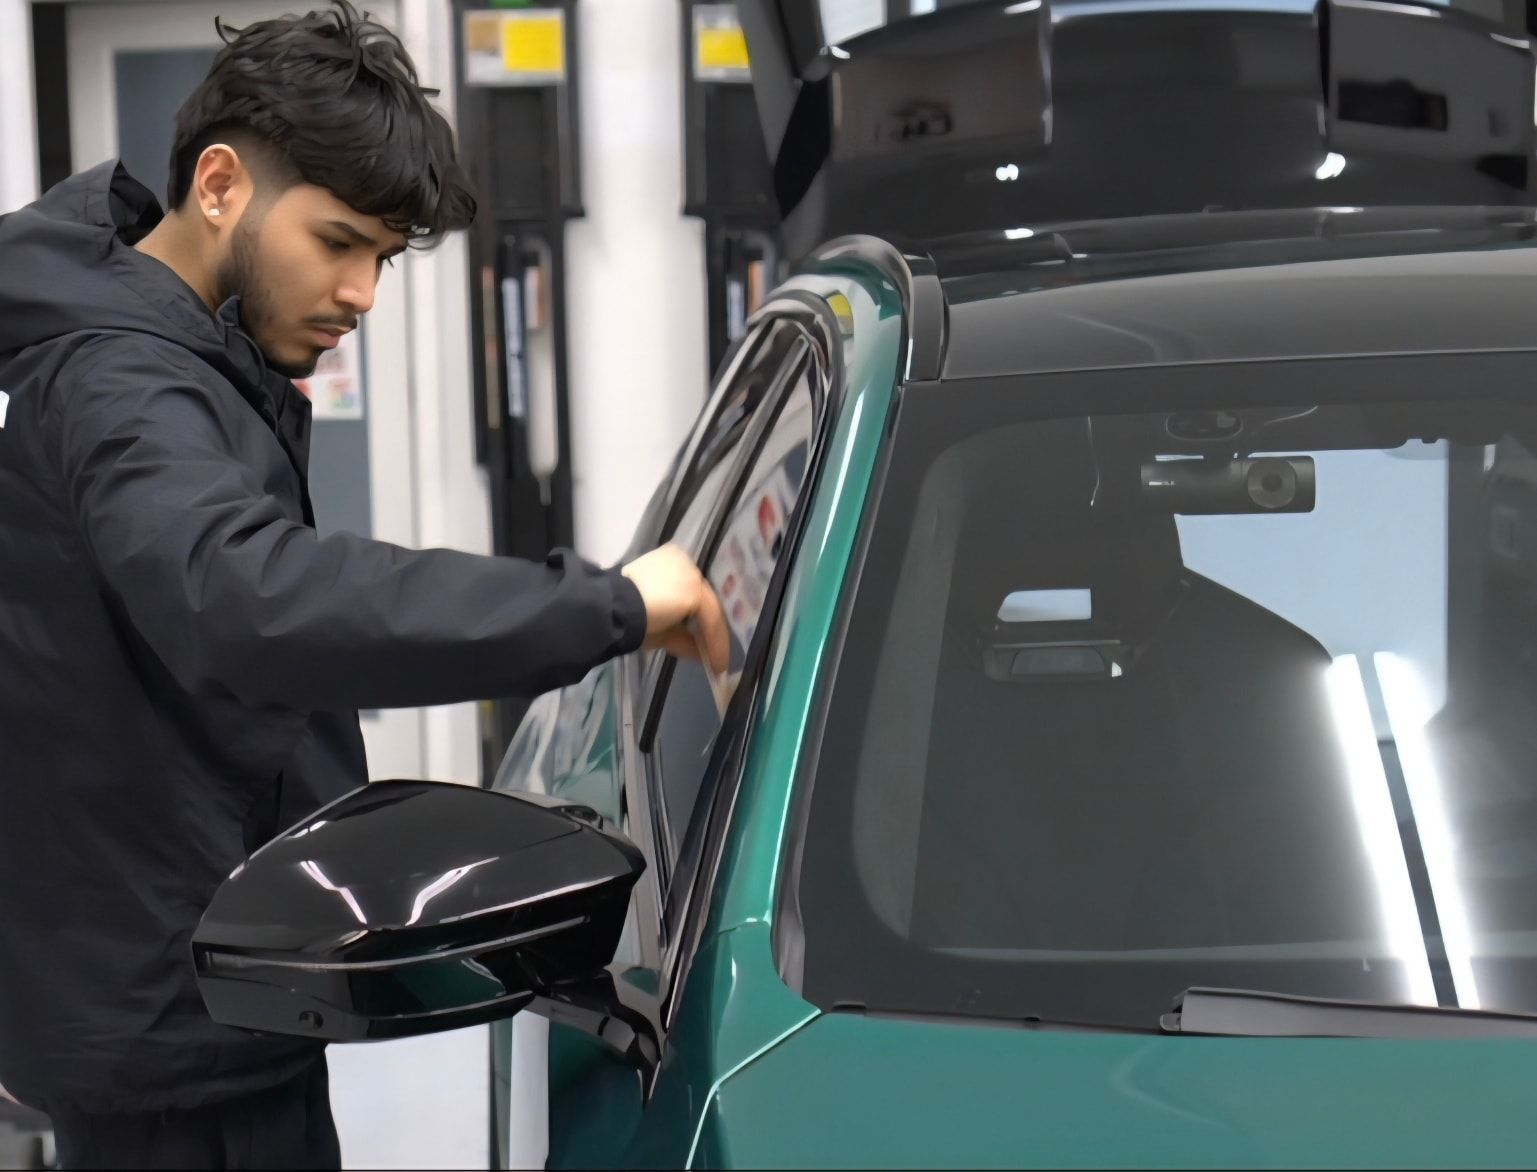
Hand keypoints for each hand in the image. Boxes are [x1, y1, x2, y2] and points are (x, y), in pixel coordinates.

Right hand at [622, 544, 729, 673]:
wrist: (615, 609)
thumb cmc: (626, 614)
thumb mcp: (657, 625)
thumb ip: (679, 634)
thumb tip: (699, 652)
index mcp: (668, 562)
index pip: (690, 591)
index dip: (697, 618)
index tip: (702, 640)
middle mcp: (682, 562)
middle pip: (704, 599)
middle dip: (708, 630)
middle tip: (713, 654)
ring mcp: (690, 574)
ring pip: (710, 610)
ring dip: (714, 639)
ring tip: (717, 663)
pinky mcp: (695, 590)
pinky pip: (711, 620)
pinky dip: (716, 642)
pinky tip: (716, 661)